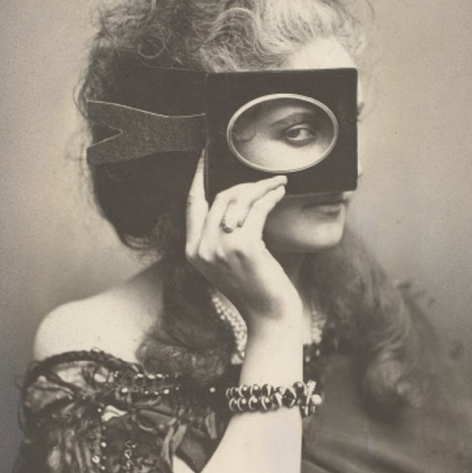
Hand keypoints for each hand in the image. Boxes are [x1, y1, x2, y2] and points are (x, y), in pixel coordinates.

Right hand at [184, 153, 301, 326]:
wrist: (269, 316)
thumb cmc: (255, 288)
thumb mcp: (227, 261)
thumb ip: (221, 235)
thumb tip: (235, 198)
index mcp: (192, 251)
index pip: (191, 203)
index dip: (199, 176)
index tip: (206, 155)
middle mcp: (202, 248)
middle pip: (219, 197)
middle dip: (245, 183)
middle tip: (266, 180)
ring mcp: (221, 248)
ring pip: (239, 200)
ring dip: (261, 187)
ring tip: (277, 184)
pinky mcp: (244, 248)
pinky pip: (257, 210)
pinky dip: (270, 197)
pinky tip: (279, 193)